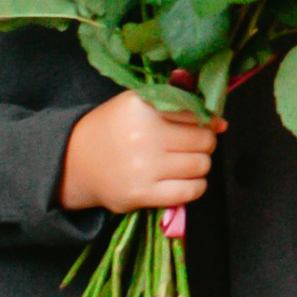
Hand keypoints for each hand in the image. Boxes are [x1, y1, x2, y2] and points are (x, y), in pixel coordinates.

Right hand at [57, 91, 223, 213]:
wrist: (75, 161)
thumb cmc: (114, 128)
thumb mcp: (138, 102)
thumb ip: (177, 103)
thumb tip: (221, 123)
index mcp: (143, 107)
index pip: (196, 113)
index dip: (207, 121)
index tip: (207, 126)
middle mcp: (143, 136)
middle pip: (203, 141)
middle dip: (204, 143)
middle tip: (190, 146)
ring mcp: (143, 167)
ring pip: (201, 165)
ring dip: (199, 165)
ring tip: (183, 162)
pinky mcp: (141, 194)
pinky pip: (190, 191)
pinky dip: (195, 186)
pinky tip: (184, 180)